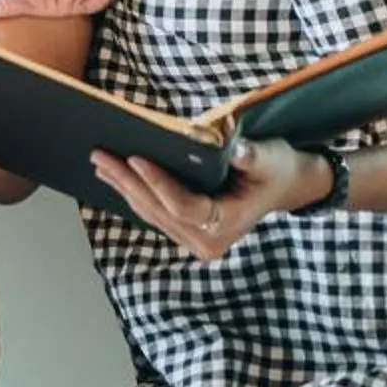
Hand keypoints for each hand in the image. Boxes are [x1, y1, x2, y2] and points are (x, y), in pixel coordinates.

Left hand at [88, 136, 321, 261]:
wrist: (286, 186)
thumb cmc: (278, 169)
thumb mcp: (271, 158)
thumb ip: (250, 155)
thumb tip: (232, 145)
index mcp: (227, 225)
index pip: (184, 206)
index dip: (158, 183)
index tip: (135, 158)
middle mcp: (207, 241)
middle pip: (159, 210)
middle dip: (128, 181)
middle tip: (100, 156)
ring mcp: (195, 240)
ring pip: (151, 213)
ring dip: (124, 187)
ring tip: (100, 162)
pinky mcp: (186, 231)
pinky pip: (155, 212)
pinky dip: (135, 192)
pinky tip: (115, 175)